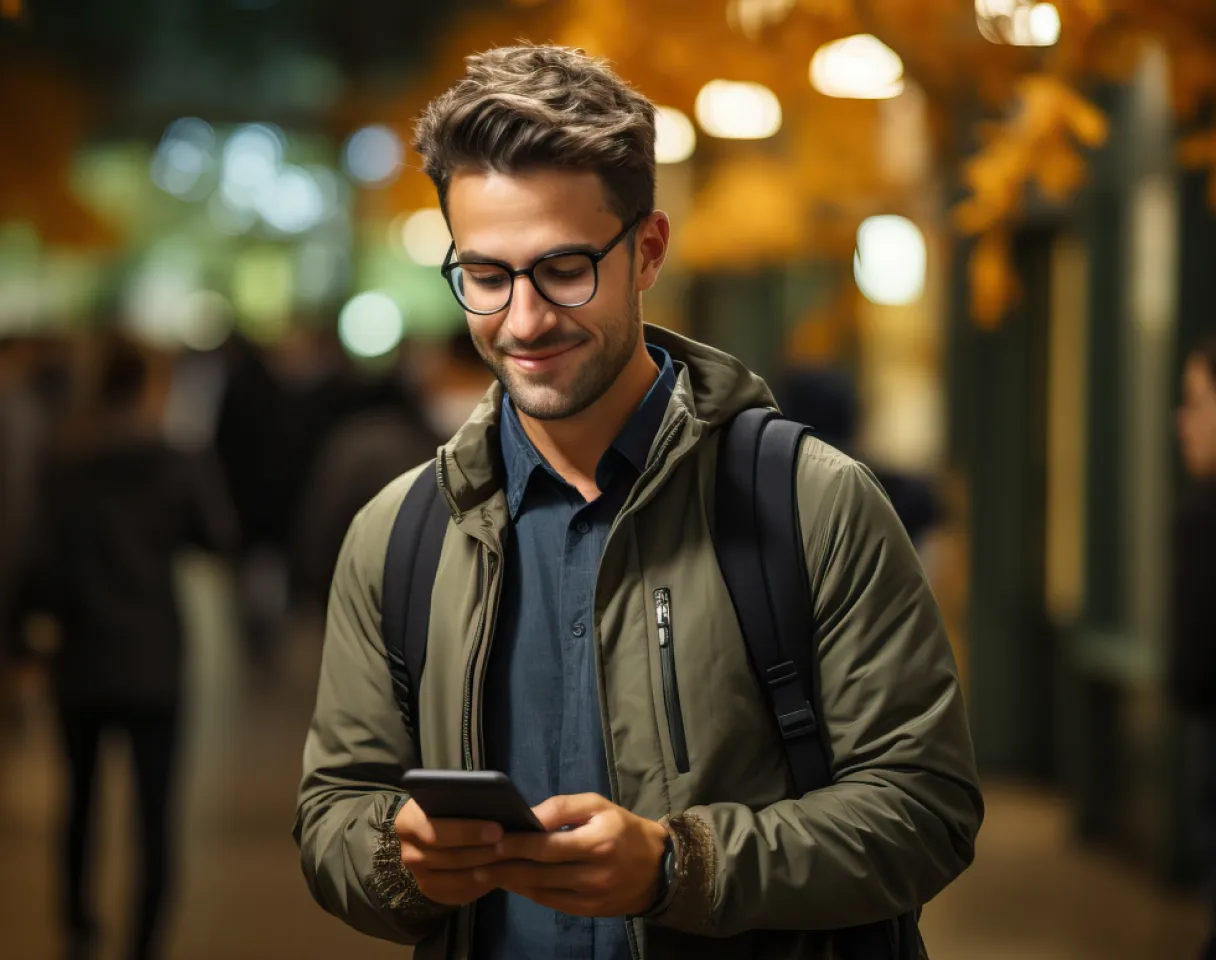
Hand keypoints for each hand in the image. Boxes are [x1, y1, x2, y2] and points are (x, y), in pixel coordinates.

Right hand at [393, 798, 504, 905]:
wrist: (436, 824)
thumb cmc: (449, 805)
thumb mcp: (451, 796)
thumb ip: (466, 801)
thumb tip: (494, 805)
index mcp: (408, 822)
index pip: (436, 832)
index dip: (468, 832)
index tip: (498, 829)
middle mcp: (408, 853)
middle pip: (449, 858)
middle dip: (483, 852)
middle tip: (511, 847)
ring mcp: (417, 876)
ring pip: (455, 879)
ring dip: (485, 870)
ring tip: (510, 861)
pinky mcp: (430, 890)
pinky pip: (456, 894)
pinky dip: (480, 886)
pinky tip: (499, 875)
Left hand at [473, 793, 666, 917]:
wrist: (658, 867)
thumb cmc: (623, 828)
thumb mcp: (598, 805)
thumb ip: (563, 808)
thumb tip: (529, 817)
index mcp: (596, 843)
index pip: (547, 847)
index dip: (516, 845)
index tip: (490, 840)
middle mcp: (592, 874)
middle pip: (538, 872)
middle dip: (504, 866)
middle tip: (476, 859)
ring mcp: (590, 897)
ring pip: (540, 891)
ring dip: (511, 882)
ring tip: (485, 871)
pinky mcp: (588, 912)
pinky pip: (551, 903)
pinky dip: (528, 892)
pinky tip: (512, 882)